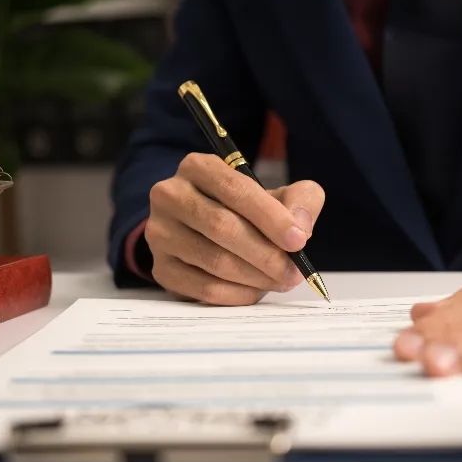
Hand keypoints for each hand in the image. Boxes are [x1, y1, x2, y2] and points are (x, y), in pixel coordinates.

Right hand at [145, 152, 324, 305]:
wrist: (210, 234)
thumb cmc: (247, 212)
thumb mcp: (279, 195)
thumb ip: (300, 201)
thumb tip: (300, 228)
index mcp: (198, 167)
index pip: (236, 190)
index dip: (271, 217)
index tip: (298, 241)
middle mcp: (170, 195)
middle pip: (222, 226)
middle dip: (266, 253)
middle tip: (293, 271)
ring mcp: (160, 233)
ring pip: (214, 260)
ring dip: (255, 277)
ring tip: (279, 281)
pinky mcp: (161, 268)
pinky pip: (203, 287)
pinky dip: (237, 294)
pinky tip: (256, 291)